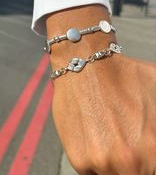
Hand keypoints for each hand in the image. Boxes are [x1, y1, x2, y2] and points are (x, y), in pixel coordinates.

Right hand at [46, 4, 155, 173]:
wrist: (84, 64)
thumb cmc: (123, 76)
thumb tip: (155, 133)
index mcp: (153, 148)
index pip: (154, 169)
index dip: (150, 160)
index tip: (145, 152)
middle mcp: (128, 161)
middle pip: (136, 173)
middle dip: (135, 163)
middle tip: (125, 140)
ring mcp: (101, 163)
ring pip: (113, 174)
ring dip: (114, 163)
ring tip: (110, 135)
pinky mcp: (79, 160)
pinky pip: (93, 171)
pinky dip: (95, 158)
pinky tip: (95, 134)